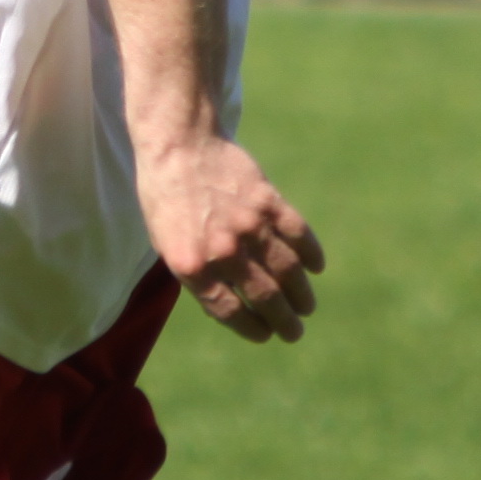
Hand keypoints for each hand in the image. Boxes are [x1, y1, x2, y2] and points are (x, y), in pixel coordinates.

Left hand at [137, 136, 323, 343]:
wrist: (179, 145)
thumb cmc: (165, 198)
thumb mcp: (166, 244)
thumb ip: (196, 274)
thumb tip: (231, 302)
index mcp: (192, 267)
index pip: (230, 311)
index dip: (252, 328)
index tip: (265, 335)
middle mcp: (223, 251)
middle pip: (265, 297)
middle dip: (284, 321)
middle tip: (294, 332)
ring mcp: (249, 225)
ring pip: (288, 271)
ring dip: (301, 295)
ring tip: (306, 307)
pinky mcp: (268, 201)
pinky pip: (298, 234)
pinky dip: (311, 254)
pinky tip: (315, 268)